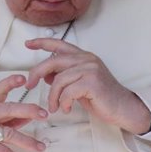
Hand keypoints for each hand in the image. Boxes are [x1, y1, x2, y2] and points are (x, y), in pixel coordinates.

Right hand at [0, 74, 47, 151]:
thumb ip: (10, 119)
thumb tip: (30, 116)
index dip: (11, 82)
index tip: (24, 78)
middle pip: (9, 108)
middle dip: (29, 110)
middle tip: (44, 114)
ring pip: (9, 133)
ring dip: (27, 141)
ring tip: (40, 147)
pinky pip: (0, 150)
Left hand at [25, 38, 150, 134]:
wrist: (123, 107)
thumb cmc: (100, 97)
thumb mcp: (79, 84)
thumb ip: (64, 76)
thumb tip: (45, 75)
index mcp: (83, 56)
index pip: (59, 44)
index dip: (42, 42)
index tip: (28, 44)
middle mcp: (86, 59)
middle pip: (53, 61)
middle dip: (37, 73)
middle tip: (29, 86)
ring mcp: (90, 69)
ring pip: (59, 80)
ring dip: (52, 96)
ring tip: (53, 107)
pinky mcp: (92, 82)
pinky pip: (68, 92)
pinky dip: (63, 103)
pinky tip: (66, 109)